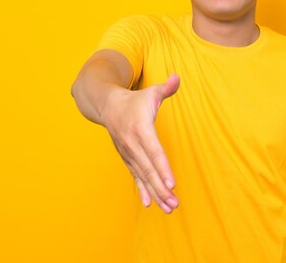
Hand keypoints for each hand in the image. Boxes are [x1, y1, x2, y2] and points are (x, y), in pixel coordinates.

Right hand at [101, 74, 179, 213]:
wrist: (107, 106)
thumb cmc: (135, 100)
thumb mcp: (150, 92)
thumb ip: (166, 88)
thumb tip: (177, 78)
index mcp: (140, 128)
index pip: (154, 151)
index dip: (162, 167)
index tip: (172, 183)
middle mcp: (132, 144)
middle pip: (149, 169)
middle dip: (161, 188)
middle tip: (174, 203)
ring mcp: (128, 153)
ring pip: (143, 176)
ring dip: (156, 193)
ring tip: (169, 208)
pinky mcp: (127, 158)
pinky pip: (135, 177)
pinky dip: (143, 191)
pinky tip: (151, 204)